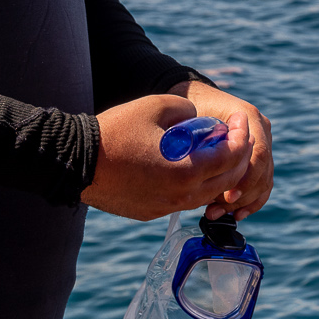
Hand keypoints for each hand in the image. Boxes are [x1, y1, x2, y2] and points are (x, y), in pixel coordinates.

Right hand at [82, 93, 249, 221]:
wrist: (76, 162)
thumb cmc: (115, 131)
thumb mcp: (156, 106)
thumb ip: (187, 110)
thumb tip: (198, 120)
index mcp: (187, 172)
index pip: (232, 158)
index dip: (242, 136)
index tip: (241, 121)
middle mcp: (181, 196)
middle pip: (226, 181)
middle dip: (237, 157)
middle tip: (235, 136)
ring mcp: (165, 208)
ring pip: (206, 194)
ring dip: (217, 173)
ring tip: (212, 150)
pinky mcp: (151, 212)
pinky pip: (184, 200)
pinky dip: (194, 184)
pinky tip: (187, 166)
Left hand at [174, 79, 273, 219]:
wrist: (198, 97)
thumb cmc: (192, 108)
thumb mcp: (194, 120)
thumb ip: (202, 144)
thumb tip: (200, 181)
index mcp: (250, 118)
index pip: (259, 154)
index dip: (245, 179)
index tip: (226, 196)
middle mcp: (262, 130)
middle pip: (264, 171)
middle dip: (241, 196)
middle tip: (216, 210)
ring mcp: (263, 142)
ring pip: (265, 180)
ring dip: (244, 202)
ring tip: (217, 213)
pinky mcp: (258, 156)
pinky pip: (263, 183)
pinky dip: (251, 201)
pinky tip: (235, 215)